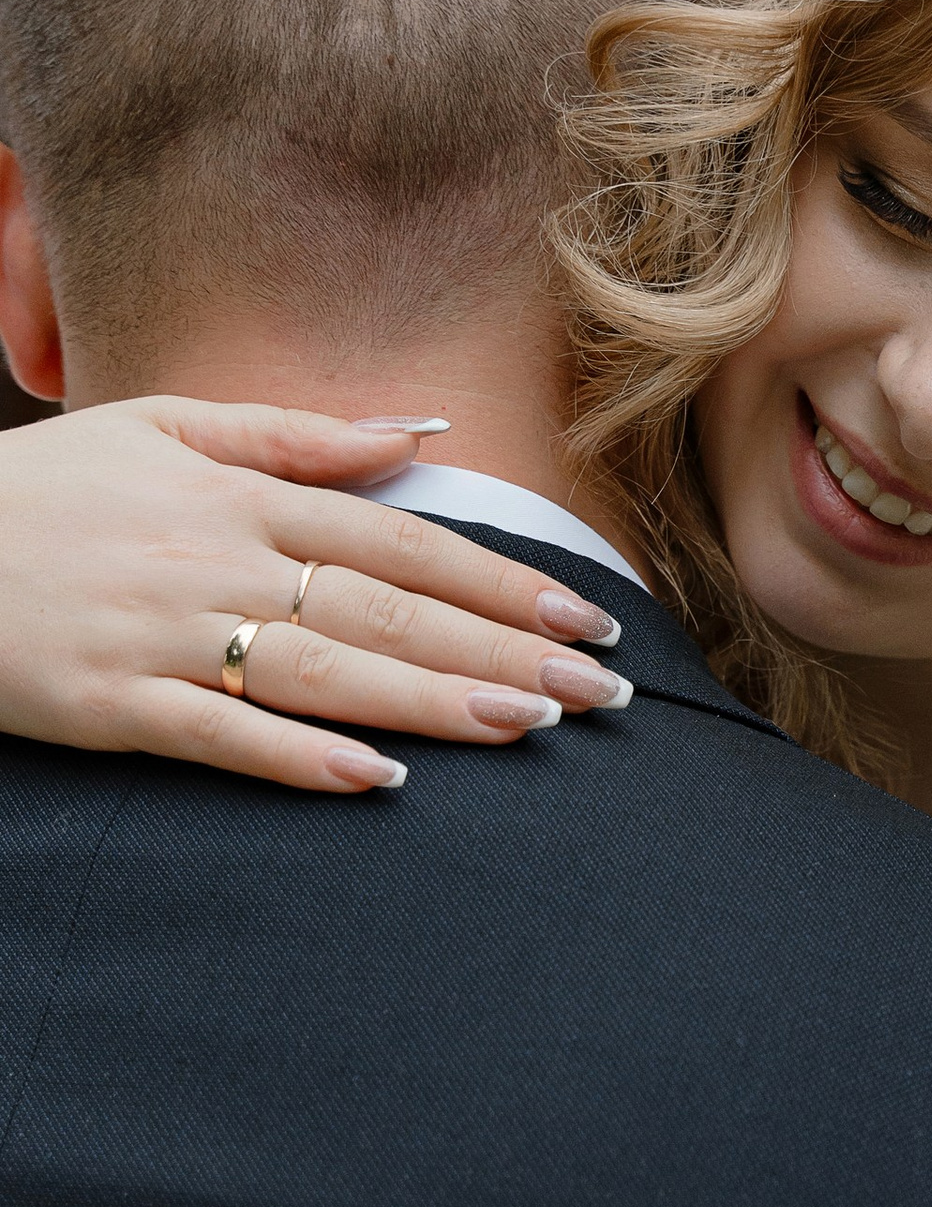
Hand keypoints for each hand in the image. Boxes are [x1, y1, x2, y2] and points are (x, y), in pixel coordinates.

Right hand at [0, 399, 635, 792]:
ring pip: (322, 674)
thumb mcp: (165, 427)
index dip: (503, 581)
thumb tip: (420, 435)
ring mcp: (164, 638)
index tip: (588, 616)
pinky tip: (375, 780)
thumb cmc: (48, 489)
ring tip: (527, 726)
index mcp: (240, 498)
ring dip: (430, 701)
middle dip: (504, 651)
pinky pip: (220, 736)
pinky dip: (297, 757)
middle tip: (602, 692)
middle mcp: (215, 564)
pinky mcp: (113, 707)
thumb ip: (297, 437)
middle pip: (386, 614)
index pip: (402, 544)